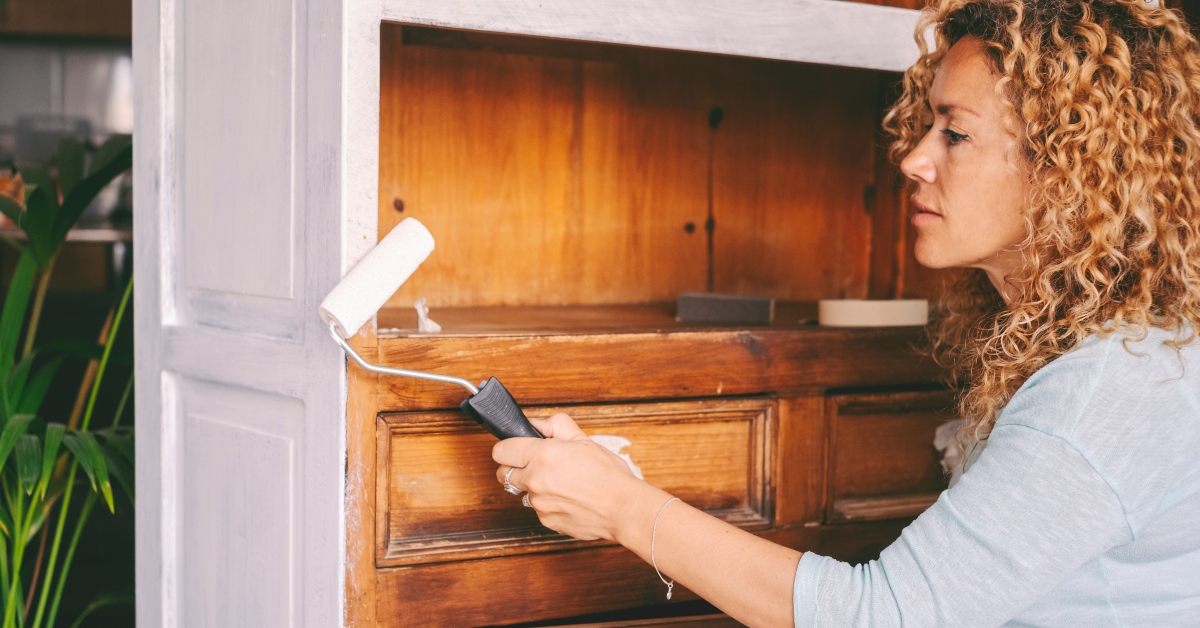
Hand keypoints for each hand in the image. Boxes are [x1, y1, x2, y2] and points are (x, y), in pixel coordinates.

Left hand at [493, 413, 644, 540]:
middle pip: (504, 474)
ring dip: (534, 487)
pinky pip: (538, 510)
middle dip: (516, 468)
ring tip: (561, 484)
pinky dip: (548, 504)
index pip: (501, 451)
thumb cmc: (609, 475)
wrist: (623, 509)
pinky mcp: (546, 521)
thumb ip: (555, 426)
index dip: (509, 448)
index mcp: (542, 456)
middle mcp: (535, 481)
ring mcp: (539, 504)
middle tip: (536, 465)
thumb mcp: (584, 439)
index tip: (517, 449)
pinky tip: (568, 499)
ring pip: (522, 493)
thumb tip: (537, 424)